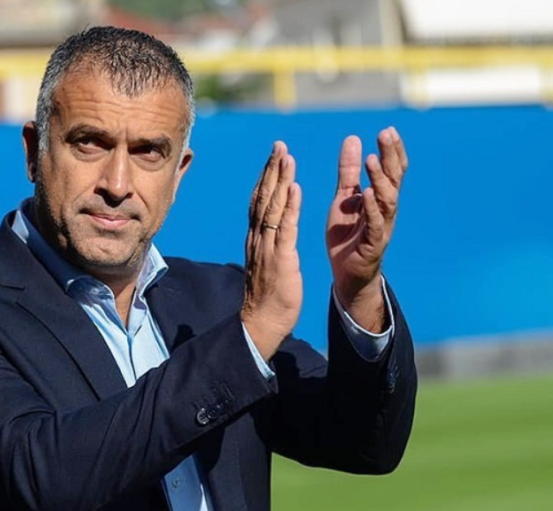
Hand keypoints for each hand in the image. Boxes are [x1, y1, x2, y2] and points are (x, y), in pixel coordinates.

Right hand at [241, 141, 302, 359]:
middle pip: (263, 197)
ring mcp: (268, 247)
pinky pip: (286, 227)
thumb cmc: (266, 298)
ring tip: (287, 157)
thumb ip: (265, 245)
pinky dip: (290, 206)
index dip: (267, 178)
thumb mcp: (265, 264)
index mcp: (257, 239)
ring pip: (273, 207)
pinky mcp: (281, 258)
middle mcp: (259, 238)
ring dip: (280, 180)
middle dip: (272, 170)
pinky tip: (295, 188)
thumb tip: (263, 233)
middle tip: (279, 145)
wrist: (262, 322)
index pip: (260, 202)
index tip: (274, 156)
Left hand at [326, 127, 407, 331]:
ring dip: (380, 179)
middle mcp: (386, 210)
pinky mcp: (372, 244)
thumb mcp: (344, 198)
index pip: (392, 170)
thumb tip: (353, 138)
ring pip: (387, 199)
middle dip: (390, 156)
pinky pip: (375, 224)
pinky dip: (372, 209)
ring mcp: (382, 226)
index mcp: (380, 198)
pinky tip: (366, 194)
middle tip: (385, 134)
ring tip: (371, 160)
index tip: (387, 130)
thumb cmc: (347, 235)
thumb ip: (348, 172)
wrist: (346, 274)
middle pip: (393, 179)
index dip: (392, 151)